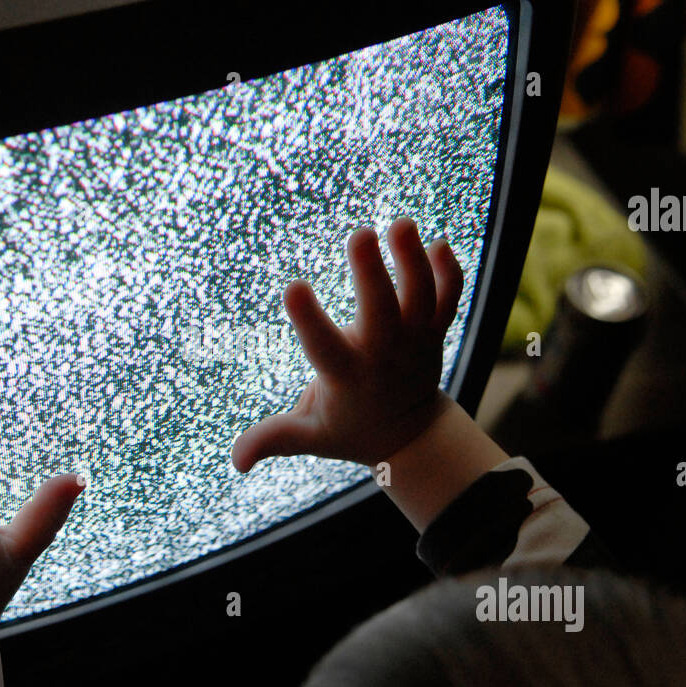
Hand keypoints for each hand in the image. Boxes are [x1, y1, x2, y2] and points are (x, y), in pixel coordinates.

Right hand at [232, 217, 464, 471]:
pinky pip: (448, 298)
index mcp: (347, 376)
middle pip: (382, 312)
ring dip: (413, 261)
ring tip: (401, 223)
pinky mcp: (433, 330)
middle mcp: (383, 356)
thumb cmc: (347, 428)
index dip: (309, 320)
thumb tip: (236, 462)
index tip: (293, 288)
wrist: (409, 436)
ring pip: (420, 298)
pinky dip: (449, 272)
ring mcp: (414, 341)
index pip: (324, 348)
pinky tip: (441, 243)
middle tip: (360, 234)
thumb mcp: (308, 435)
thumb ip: (273, 440)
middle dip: (372, 274)